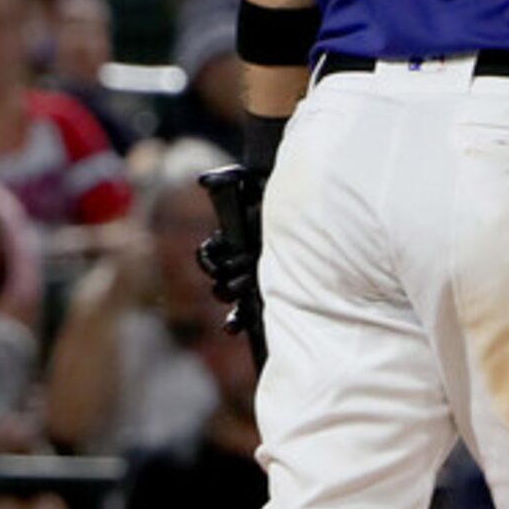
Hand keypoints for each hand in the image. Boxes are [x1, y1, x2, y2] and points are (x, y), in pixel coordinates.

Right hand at [194, 166, 266, 360]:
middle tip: (245, 271)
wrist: (304, 203)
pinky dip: (238, 320)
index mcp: (228, 242)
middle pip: (218, 284)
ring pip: (230, 299)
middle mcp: (237, 263)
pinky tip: (235, 328)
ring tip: (250, 288)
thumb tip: (204, 180)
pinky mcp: (270, 290)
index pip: (207, 258)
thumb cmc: (271, 192)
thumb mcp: (247, 182)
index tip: (217, 262)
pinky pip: (247, 313)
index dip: (208, 262)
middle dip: (226, 281)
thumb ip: (224, 179)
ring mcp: (253, 278)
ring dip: (233, 298)